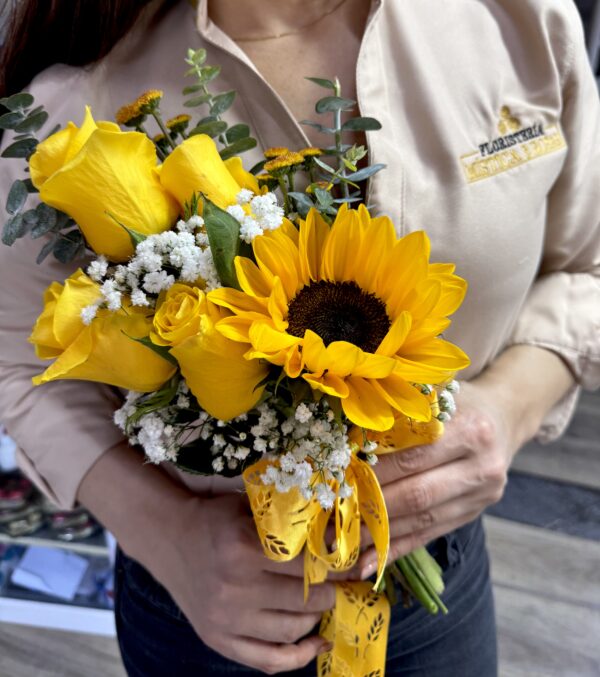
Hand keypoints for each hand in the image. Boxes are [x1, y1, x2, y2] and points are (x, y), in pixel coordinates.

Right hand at [156, 492, 333, 673]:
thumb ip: (290, 519)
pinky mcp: (218, 640)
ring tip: (326, 601)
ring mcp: (226, 620)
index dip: (339, 563)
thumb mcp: (251, 508)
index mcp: (244, 549)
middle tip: (346, 580)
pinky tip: (318, 642)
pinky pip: (268, 661)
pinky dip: (298, 656)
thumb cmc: (216, 518)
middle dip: (334, 589)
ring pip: (292, 630)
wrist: (169, 538)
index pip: (308, 563)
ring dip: (318, 616)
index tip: (356, 560)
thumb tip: (340, 531)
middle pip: (305, 599)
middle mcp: (235, 588)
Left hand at [357, 380, 514, 576]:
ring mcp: (480, 497)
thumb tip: (347, 436)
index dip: (375, 470)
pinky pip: (428, 536)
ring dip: (377, 533)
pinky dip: (395, 550)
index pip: (413, 456)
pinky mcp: (471, 514)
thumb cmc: (457, 400)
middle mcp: (482, 467)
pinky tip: (365, 563)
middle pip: (418, 493)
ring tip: (338, 540)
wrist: (504, 416)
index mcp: (471, 430)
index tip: (338, 477)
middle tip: (331, 512)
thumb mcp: (435, 394)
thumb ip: (400, 412)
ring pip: (421, 521)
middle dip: (371, 505)